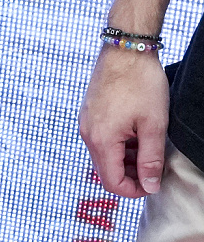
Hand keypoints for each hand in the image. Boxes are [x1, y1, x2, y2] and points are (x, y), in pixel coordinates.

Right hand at [80, 44, 170, 196]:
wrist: (125, 51)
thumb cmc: (140, 83)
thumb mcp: (154, 125)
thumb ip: (151, 159)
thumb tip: (149, 186)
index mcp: (102, 141)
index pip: (113, 183)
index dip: (134, 190)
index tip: (153, 184)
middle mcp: (88, 135)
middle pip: (106, 172)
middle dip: (130, 176)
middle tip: (154, 166)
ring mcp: (86, 125)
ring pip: (104, 156)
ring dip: (126, 160)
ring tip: (148, 147)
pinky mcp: (89, 116)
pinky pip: (102, 140)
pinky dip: (119, 145)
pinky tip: (136, 133)